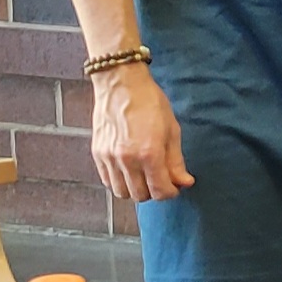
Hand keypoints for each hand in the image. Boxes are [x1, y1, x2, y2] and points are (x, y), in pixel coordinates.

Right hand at [90, 61, 192, 202]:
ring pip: (121, 193)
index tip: (176, 187)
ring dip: (136, 190)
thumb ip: (176, 161)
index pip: (159, 190)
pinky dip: (120, 183)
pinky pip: (108, 181)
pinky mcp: (97, 155)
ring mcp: (109, 159)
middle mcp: (126, 160)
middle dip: (154, 192)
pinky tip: (130, 172)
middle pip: (140, 195)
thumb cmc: (151, 103)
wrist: (121, 85)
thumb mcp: (172, 130)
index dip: (171, 193)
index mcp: (149, 153)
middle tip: (162, 181)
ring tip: (145, 177)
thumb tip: (184, 182)